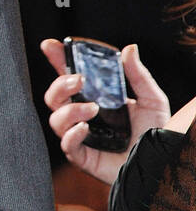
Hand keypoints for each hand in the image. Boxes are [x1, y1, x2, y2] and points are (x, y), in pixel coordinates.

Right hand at [40, 38, 169, 185]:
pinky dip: (72, 134)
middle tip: (79, 80)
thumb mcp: (152, 100)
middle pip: (53, 96)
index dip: (57, 60)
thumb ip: (139, 76)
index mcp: (94, 98)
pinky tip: (86, 128)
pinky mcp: (82, 157)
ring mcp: (79, 136)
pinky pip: (66, 144)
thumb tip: (128, 50)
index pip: (69, 76)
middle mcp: (82, 116)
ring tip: (93, 109)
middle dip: (60, 84)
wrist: (158, 164)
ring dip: (70, 110)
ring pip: (55, 119)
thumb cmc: (153, 134)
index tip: (51, 46)